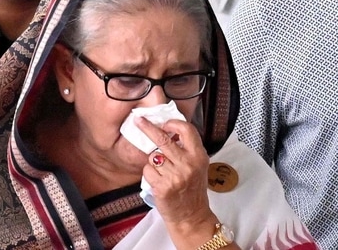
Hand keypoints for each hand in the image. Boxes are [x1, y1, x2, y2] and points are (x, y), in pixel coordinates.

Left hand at [136, 116, 220, 247]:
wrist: (192, 217)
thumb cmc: (192, 189)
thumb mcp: (198, 166)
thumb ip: (187, 149)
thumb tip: (168, 130)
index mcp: (199, 156)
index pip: (187, 130)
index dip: (173, 123)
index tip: (163, 123)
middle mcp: (188, 164)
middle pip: (163, 139)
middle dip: (148, 128)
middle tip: (138, 120)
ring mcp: (175, 176)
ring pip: (153, 156)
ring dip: (153, 162)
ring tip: (163, 173)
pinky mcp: (163, 187)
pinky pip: (147, 171)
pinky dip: (149, 175)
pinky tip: (159, 182)